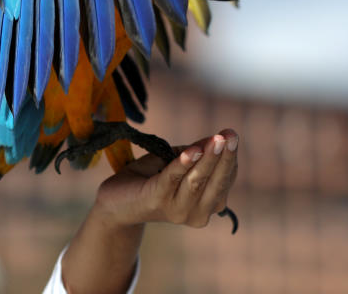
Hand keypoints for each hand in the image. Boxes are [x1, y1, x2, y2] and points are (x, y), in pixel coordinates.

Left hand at [93, 129, 238, 229]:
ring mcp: (178, 210)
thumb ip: (196, 152)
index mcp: (207, 205)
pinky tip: (191, 151)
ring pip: (197, 180)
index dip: (230, 157)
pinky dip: (183, 164)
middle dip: (225, 157)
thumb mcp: (176, 161)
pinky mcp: (157, 201)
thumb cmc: (149, 179)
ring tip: (217, 139)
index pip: (226, 179)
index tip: (232, 134)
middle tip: (231, 135)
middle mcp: (198, 213)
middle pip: (217, 181)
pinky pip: (173, 179)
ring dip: (208, 158)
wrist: (115, 202)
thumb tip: (217, 138)